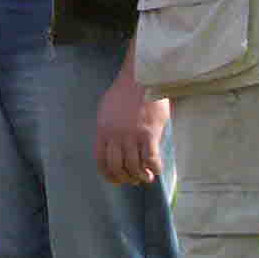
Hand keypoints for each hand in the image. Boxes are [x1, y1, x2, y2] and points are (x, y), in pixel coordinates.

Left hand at [93, 63, 170, 187]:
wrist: (141, 77)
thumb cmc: (125, 92)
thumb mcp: (107, 110)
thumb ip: (108, 129)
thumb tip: (112, 145)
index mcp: (103, 131)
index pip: (101, 161)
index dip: (109, 175)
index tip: (116, 180)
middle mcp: (115, 136)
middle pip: (118, 166)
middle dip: (126, 178)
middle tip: (134, 180)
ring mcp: (132, 135)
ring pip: (134, 166)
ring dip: (141, 176)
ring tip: (147, 177)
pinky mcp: (149, 133)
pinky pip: (151, 159)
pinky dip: (154, 168)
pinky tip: (156, 170)